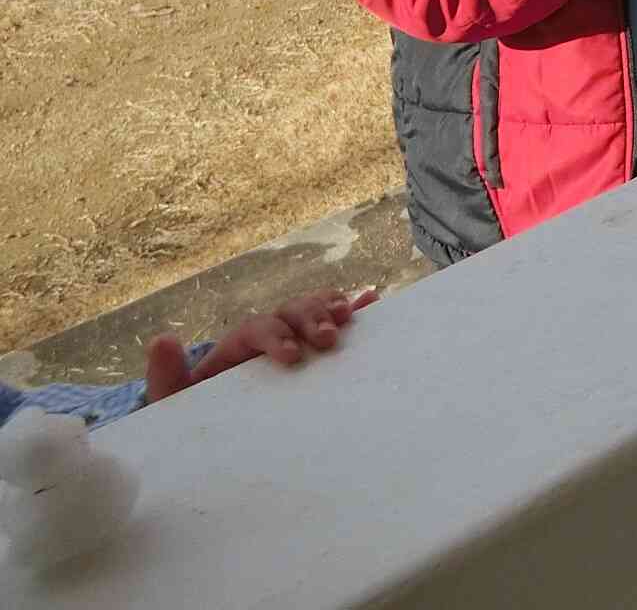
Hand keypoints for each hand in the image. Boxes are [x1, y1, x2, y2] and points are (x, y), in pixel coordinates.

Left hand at [145, 288, 377, 402]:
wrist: (217, 436)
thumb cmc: (200, 418)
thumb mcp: (177, 402)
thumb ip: (167, 376)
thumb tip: (162, 340)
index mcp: (237, 346)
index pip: (258, 328)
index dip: (276, 335)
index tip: (292, 356)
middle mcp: (268, 335)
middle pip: (291, 311)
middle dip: (310, 319)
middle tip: (326, 340)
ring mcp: (293, 339)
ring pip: (314, 309)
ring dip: (331, 309)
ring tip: (349, 321)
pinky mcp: (313, 351)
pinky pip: (334, 322)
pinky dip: (355, 310)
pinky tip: (373, 301)